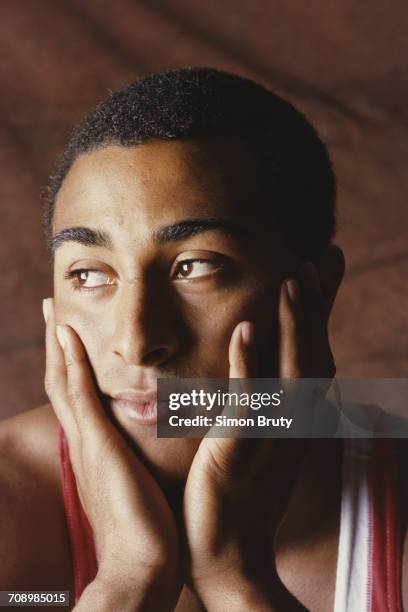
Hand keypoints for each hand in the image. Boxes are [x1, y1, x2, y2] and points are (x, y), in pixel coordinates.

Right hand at [43, 298, 180, 610]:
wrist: (141, 568)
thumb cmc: (146, 532)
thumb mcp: (137, 488)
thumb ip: (134, 466)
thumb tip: (141, 454)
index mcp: (95, 450)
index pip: (79, 398)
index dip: (72, 366)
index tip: (72, 338)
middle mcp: (84, 442)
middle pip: (62, 383)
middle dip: (57, 347)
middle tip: (53, 312)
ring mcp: (87, 442)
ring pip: (65, 381)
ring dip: (58, 344)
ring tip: (54, 311)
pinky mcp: (97, 447)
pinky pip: (80, 396)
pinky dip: (71, 364)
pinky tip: (69, 335)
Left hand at [183, 254, 343, 610]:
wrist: (225, 548)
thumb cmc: (238, 492)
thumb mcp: (261, 440)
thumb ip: (264, 402)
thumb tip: (267, 370)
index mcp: (298, 416)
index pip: (313, 353)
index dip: (320, 313)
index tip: (323, 269)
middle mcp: (294, 421)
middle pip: (311, 353)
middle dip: (318, 307)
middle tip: (324, 258)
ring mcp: (271, 433)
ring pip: (288, 370)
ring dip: (293, 325)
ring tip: (294, 280)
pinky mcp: (240, 446)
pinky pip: (248, 399)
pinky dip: (247, 363)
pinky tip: (246, 329)